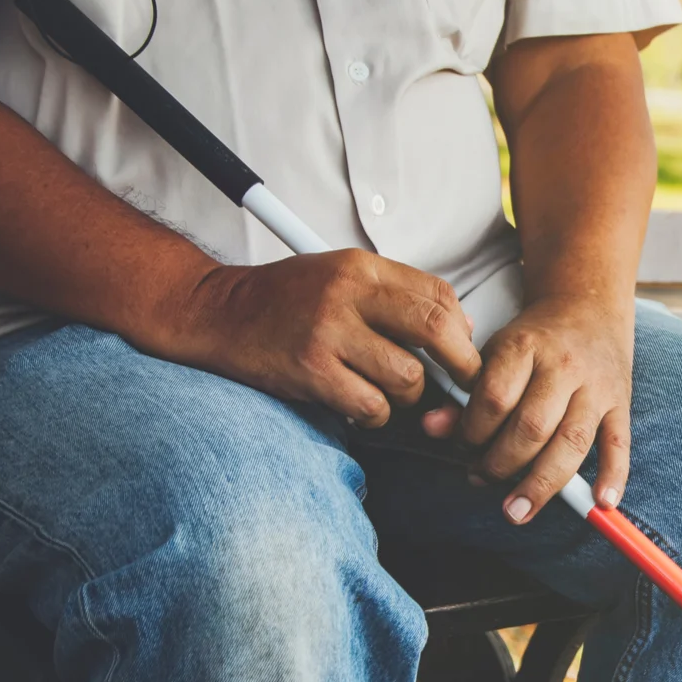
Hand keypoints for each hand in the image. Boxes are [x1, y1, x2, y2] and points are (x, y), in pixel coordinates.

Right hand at [164, 249, 481, 427]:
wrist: (217, 312)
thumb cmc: (288, 299)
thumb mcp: (342, 276)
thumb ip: (399, 296)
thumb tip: (463, 327)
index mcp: (361, 267)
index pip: (438, 295)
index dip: (462, 330)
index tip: (464, 351)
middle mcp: (347, 294)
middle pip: (434, 330)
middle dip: (461, 364)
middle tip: (463, 383)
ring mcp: (328, 334)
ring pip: (406, 376)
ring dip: (407, 395)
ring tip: (385, 390)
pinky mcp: (311, 371)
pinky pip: (372, 405)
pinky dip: (376, 414)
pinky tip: (361, 405)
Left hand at [421, 298, 632, 523]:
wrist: (588, 306)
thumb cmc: (533, 339)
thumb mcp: (492, 353)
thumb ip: (463, 393)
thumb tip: (433, 428)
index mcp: (526, 347)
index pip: (494, 400)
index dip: (473, 431)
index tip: (464, 445)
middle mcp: (564, 367)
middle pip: (532, 428)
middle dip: (501, 464)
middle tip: (481, 478)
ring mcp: (596, 388)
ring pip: (571, 442)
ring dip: (542, 483)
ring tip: (517, 511)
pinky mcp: (620, 404)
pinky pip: (618, 444)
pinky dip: (613, 475)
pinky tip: (600, 502)